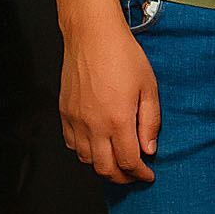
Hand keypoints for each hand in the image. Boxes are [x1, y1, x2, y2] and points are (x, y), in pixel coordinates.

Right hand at [59, 17, 159, 183]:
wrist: (92, 36)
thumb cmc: (123, 56)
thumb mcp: (148, 86)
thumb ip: (150, 121)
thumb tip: (149, 149)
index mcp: (117, 120)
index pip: (129, 161)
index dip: (140, 173)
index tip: (148, 175)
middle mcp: (93, 126)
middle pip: (105, 168)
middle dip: (122, 177)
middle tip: (135, 174)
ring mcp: (76, 121)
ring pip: (87, 160)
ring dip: (103, 167)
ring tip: (118, 162)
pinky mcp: (65, 114)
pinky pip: (72, 145)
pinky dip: (85, 153)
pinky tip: (97, 147)